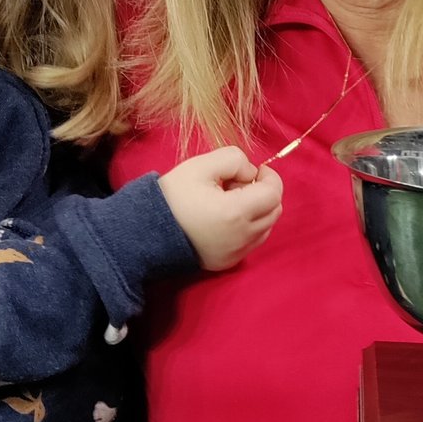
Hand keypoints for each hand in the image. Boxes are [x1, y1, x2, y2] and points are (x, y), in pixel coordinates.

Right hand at [159, 148, 282, 271]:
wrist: (147, 232)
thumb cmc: (173, 197)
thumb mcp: (200, 165)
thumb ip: (233, 159)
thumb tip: (251, 173)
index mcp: (235, 212)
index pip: (273, 193)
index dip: (269, 177)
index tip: (254, 170)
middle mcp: (242, 237)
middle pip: (275, 211)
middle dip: (264, 192)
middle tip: (239, 184)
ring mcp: (236, 253)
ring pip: (267, 227)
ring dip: (258, 210)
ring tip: (231, 202)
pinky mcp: (228, 262)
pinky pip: (252, 242)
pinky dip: (249, 227)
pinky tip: (227, 219)